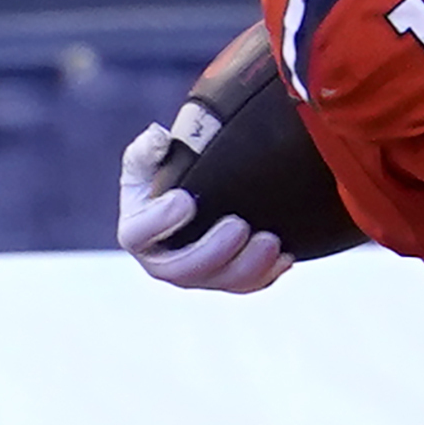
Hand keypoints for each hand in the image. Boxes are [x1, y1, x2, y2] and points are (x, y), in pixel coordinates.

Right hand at [115, 121, 291, 294]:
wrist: (194, 196)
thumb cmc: (165, 177)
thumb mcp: (151, 157)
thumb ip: (150, 148)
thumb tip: (159, 138)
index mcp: (137, 232)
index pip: (137, 235)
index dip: (160, 222)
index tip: (185, 200)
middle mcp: (162, 262)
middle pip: (182, 270)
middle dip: (214, 250)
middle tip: (239, 225)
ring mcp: (196, 276)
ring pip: (220, 282)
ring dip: (248, 266)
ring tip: (271, 241)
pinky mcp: (225, 281)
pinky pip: (246, 286)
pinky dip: (267, 275)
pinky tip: (286, 257)